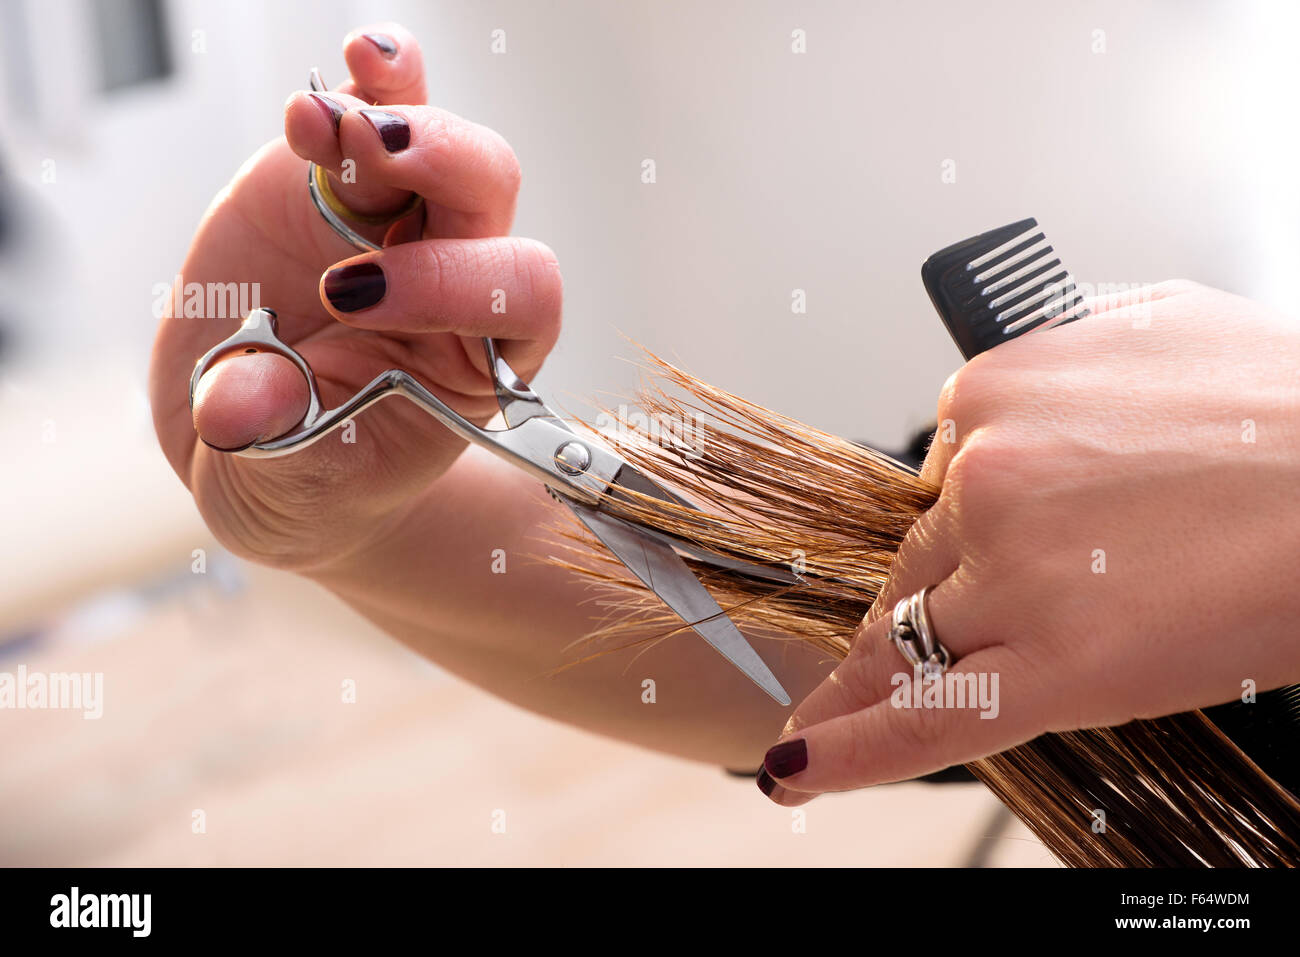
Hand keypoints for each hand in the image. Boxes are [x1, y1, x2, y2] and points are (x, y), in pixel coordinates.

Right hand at [149, 23, 560, 570]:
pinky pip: (376, 110)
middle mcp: (454, 280)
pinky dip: (371, 78)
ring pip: (438, 142)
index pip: (519, 294)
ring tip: (320, 126)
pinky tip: (348, 63)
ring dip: (389, 114)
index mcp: (476, 360)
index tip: (351, 299)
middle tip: (368, 162)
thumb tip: (239, 408)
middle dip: (441, 163)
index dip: (453, 283)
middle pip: (488, 192)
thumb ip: (272, 446)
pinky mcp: (337, 182)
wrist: (253, 444)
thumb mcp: (283, 486)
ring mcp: (397, 223)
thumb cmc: (304, 478)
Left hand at [759, 281, 1299, 803]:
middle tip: (893, 653)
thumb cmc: (1289, 405)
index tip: (934, 567)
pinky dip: (850, 752)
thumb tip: (1011, 388)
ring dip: (877, 680)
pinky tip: (796, 771)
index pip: (939, 484)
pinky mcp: (1057, 662)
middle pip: (921, 565)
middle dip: (926, 610)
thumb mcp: (1152, 326)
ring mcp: (1013, 568)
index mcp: (996, 388)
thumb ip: (1060, 354)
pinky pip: (928, 717)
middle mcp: (987, 474)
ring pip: (914, 638)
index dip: (948, 538)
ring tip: (829, 720)